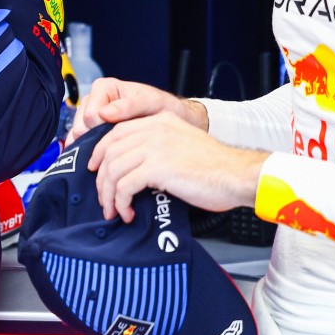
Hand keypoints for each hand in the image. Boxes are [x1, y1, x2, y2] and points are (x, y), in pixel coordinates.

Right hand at [69, 77, 208, 142]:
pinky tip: (104, 161)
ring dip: (93, 149)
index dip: (102, 129)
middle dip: (95, 141)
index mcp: (104, 88)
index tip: (120, 137)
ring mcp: (92, 118)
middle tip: (118, 150)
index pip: (90, 114)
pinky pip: (82, 144)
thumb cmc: (164, 108)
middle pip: (81, 126)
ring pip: (79, 137)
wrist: (172, 121)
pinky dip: (91, 154)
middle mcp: (94, 101)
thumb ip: (130, 106)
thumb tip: (104, 113)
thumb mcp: (152, 103)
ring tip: (113, 156)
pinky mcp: (93, 132)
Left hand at [86, 111, 265, 221]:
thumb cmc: (216, 167)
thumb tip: (132, 169)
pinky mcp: (158, 167)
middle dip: (101, 180)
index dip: (100, 152)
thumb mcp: (182, 145)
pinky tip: (128, 212)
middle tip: (104, 199)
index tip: (96, 170)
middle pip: (109, 152)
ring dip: (109, 195)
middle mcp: (154, 129)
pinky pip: (125, 186)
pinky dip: (121, 202)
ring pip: (113, 170)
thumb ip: (157, 148)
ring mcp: (155, 146)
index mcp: (159, 121)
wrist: (238, 174)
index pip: (116, 132)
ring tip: (115, 210)